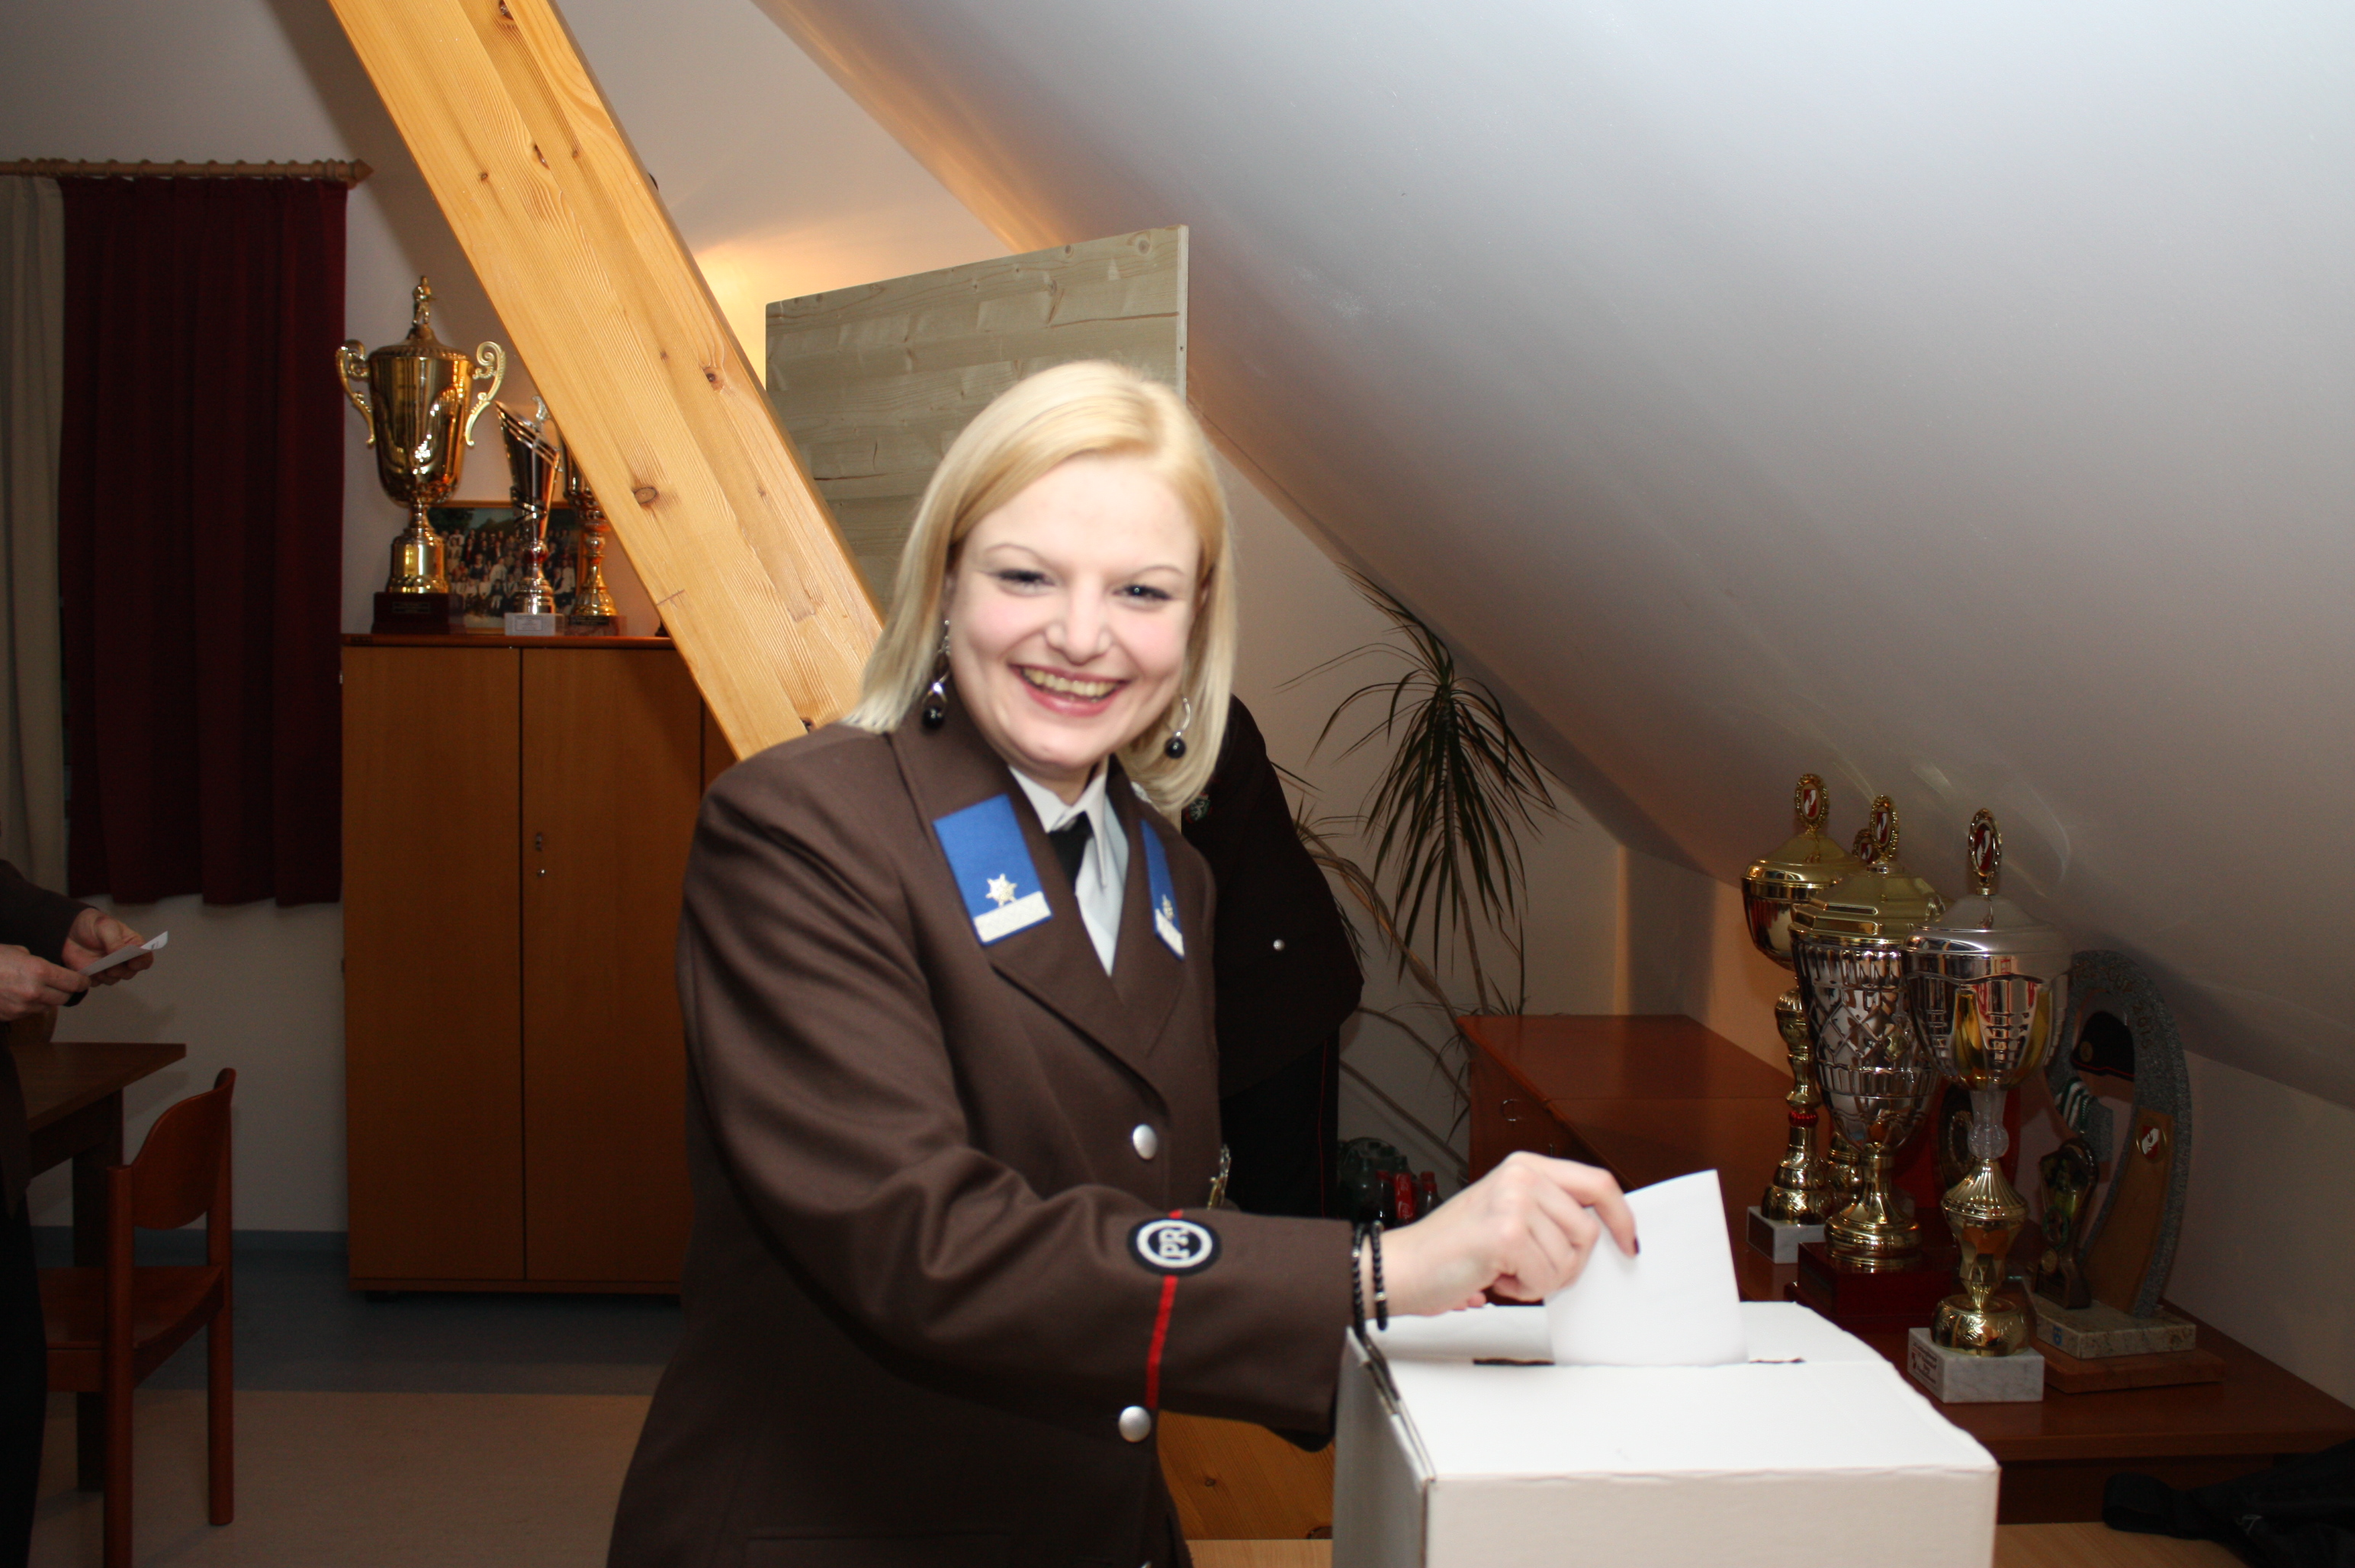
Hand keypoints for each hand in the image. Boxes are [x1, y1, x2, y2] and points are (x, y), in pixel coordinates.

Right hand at [0, 945, 86, 1020]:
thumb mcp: (19, 951)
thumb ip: (39, 963)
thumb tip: (52, 969)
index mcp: (39, 971)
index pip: (74, 983)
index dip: (82, 982)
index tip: (84, 981)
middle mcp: (34, 992)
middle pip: (64, 998)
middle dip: (66, 991)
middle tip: (62, 985)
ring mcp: (22, 1007)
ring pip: (47, 1007)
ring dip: (47, 1000)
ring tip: (35, 988)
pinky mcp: (11, 1016)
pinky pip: (29, 1012)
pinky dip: (29, 1006)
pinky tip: (19, 996)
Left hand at [61, 910, 151, 986]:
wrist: (68, 929)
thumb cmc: (93, 924)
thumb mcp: (105, 926)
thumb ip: (115, 941)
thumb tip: (124, 953)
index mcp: (132, 946)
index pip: (145, 958)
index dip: (141, 962)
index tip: (131, 962)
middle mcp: (123, 959)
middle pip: (130, 973)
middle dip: (121, 971)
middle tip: (110, 966)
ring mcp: (108, 968)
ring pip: (113, 980)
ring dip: (105, 975)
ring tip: (96, 965)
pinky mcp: (94, 975)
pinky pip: (96, 983)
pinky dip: (92, 978)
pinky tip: (87, 968)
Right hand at [1377, 1152, 1636, 1316]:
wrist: (1404, 1266)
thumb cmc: (1451, 1249)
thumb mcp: (1506, 1214)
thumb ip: (1549, 1213)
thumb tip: (1600, 1233)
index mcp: (1526, 1166)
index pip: (1597, 1183)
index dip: (1620, 1216)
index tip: (1628, 1242)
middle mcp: (1521, 1176)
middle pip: (1587, 1231)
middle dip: (1565, 1264)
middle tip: (1528, 1268)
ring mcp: (1514, 1201)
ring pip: (1568, 1260)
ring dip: (1539, 1279)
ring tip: (1504, 1268)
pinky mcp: (1506, 1232)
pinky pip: (1545, 1278)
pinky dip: (1523, 1289)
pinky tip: (1494, 1277)